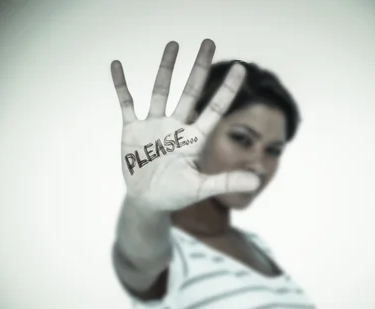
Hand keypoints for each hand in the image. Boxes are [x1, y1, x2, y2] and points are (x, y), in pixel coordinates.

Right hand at [111, 39, 259, 211]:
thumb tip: (257, 182)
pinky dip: (121, 85)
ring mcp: (155, 126)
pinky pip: (126, 103)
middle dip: (200, 68)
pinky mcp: (133, 130)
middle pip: (191, 92)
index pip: (215, 109)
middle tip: (209, 42)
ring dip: (167, 69)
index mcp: (194, 139)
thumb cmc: (176, 194)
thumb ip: (225, 182)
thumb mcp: (200, 189)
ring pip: (161, 91)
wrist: (147, 200)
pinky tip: (117, 66)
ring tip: (174, 44)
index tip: (241, 68)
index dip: (227, 89)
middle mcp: (177, 127)